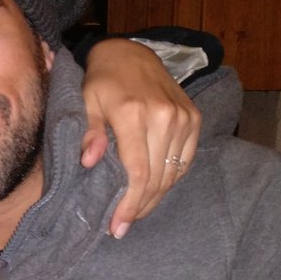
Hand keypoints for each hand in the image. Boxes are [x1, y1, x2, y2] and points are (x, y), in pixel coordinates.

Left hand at [79, 38, 199, 237]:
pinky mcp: (194, 119)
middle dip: (139, 207)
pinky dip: (169, 180)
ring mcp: (184, 118)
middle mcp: (165, 117)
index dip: (128, 204)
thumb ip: (89, 132)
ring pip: (172, 174)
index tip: (117, 226)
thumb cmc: (102, 82)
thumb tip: (89, 162)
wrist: (131, 53)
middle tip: (121, 225)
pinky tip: (152, 191)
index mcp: (134, 114)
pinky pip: (185, 162)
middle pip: (156, 178)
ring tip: (134, 212)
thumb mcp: (86, 102)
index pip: (137, 171)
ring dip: (154, 198)